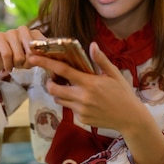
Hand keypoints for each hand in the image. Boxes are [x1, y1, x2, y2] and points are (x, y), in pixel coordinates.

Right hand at [0, 26, 45, 72]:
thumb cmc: (17, 57)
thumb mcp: (32, 58)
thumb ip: (41, 57)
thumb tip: (50, 61)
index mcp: (34, 33)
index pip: (44, 45)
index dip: (42, 58)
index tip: (39, 64)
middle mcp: (23, 29)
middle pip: (31, 52)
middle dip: (28, 63)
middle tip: (24, 66)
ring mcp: (11, 32)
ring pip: (19, 56)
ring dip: (17, 65)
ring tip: (15, 65)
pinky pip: (7, 55)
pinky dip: (8, 65)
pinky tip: (8, 67)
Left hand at [28, 42, 148, 133]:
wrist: (130, 118)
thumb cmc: (123, 93)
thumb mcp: (114, 74)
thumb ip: (101, 60)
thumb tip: (91, 45)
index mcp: (89, 83)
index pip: (63, 70)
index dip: (46, 63)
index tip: (33, 57)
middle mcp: (82, 97)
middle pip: (54, 88)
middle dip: (49, 82)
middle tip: (53, 78)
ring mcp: (81, 109)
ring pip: (59, 99)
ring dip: (59, 93)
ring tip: (70, 88)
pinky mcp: (81, 118)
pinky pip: (69, 109)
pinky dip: (71, 103)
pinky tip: (84, 101)